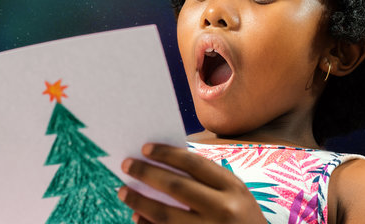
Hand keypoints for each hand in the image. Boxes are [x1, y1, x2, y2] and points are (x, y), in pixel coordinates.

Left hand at [118, 143, 266, 223]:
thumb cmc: (241, 218)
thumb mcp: (235, 194)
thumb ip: (206, 180)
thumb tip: (161, 168)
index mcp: (233, 188)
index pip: (194, 164)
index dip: (167, 154)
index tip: (145, 148)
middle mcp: (223, 210)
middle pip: (176, 187)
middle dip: (147, 173)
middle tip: (127, 165)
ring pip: (165, 216)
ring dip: (139, 201)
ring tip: (123, 191)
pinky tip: (137, 216)